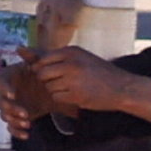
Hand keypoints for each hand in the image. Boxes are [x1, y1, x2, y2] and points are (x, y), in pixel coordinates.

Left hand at [17, 47, 150, 127]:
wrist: (121, 87)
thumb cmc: (100, 72)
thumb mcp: (82, 57)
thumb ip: (60, 58)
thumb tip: (30, 57)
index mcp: (71, 51)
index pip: (43, 59)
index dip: (42, 68)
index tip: (50, 73)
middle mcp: (70, 63)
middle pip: (42, 74)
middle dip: (46, 80)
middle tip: (59, 82)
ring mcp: (73, 80)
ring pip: (49, 87)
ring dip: (55, 90)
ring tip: (70, 88)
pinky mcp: (76, 95)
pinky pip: (56, 97)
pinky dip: (61, 99)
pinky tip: (74, 96)